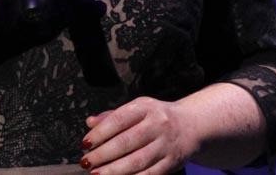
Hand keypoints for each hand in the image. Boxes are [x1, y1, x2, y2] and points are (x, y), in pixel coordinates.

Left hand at [79, 97, 196, 174]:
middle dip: (103, 154)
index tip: (85, 143)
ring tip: (97, 174)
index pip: (118, 119)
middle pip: (126, 142)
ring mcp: (166, 144)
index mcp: (145, 107)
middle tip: (86, 162)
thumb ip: (112, 116)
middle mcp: (157, 124)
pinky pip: (150, 173)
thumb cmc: (156, 117)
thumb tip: (90, 122)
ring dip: (115, 170)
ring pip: (137, 160)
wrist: (191, 125)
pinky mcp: (172, 162)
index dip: (100, 132)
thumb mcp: (137, 109)